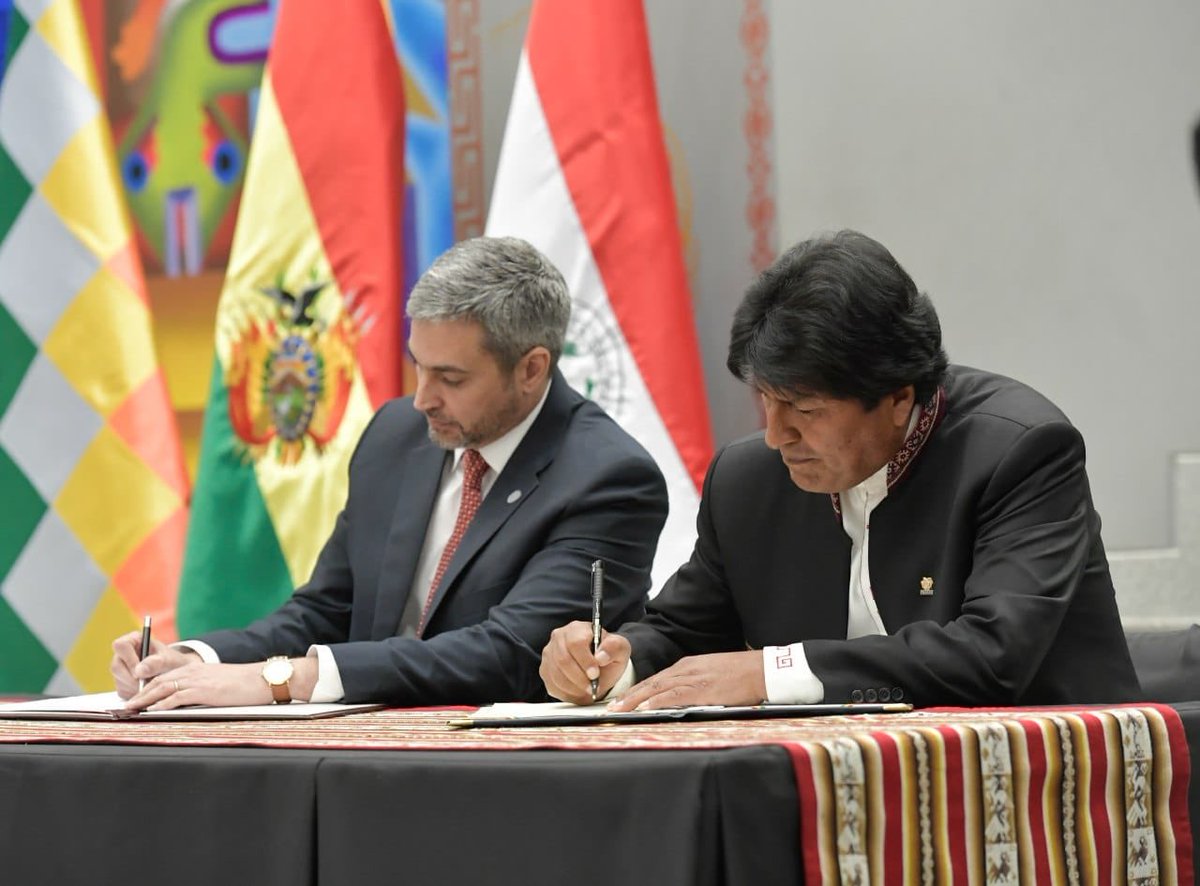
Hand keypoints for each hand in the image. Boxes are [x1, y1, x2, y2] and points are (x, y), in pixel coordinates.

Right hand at [110, 631, 199, 698]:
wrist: (176, 673)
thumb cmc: (172, 661)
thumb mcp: (168, 660)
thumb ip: (156, 663)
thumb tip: (138, 672)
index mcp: (133, 640)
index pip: (120, 646)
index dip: (129, 659)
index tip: (140, 672)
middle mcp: (123, 654)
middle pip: (116, 667)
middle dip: (132, 679)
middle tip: (147, 684)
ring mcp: (121, 669)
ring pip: (119, 681)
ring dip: (135, 687)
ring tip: (152, 685)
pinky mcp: (122, 683)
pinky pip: (123, 691)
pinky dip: (136, 694)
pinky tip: (148, 690)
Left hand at [124, 661, 273, 710]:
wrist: (261, 678)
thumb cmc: (243, 683)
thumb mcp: (218, 682)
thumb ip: (201, 687)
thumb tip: (188, 701)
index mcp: (195, 669)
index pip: (163, 677)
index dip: (146, 688)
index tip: (135, 698)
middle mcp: (192, 672)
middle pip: (158, 682)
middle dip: (140, 694)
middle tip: (126, 706)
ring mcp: (197, 680)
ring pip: (162, 688)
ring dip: (145, 700)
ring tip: (132, 709)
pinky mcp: (203, 691)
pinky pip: (177, 697)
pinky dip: (162, 704)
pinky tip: (153, 710)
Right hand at [540, 621, 630, 704]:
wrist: (600, 666)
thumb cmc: (608, 654)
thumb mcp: (620, 649)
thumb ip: (614, 648)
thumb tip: (600, 657)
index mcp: (577, 628)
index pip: (575, 643)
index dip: (585, 661)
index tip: (595, 674)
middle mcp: (559, 638)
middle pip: (562, 660)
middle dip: (579, 678)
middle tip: (592, 687)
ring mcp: (550, 654)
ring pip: (556, 674)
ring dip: (573, 687)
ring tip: (587, 690)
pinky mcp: (545, 670)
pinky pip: (552, 684)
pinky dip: (566, 693)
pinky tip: (578, 691)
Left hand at [607, 651, 766, 711]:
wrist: (763, 670)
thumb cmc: (742, 674)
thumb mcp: (713, 673)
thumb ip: (696, 683)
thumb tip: (681, 697)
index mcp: (689, 665)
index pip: (657, 678)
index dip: (638, 690)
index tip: (624, 699)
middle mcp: (688, 669)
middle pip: (652, 682)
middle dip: (630, 695)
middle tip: (612, 707)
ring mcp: (695, 678)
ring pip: (658, 688)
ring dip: (637, 700)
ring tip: (621, 710)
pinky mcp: (704, 690)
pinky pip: (675, 696)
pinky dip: (658, 701)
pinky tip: (646, 708)